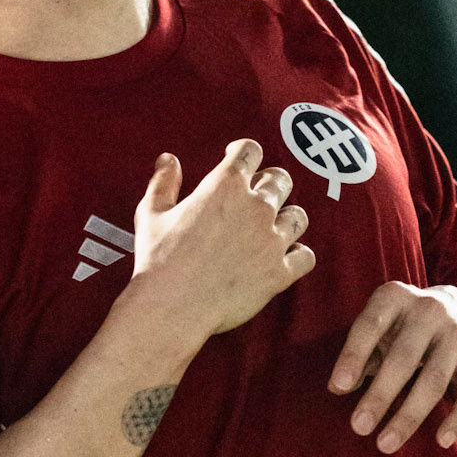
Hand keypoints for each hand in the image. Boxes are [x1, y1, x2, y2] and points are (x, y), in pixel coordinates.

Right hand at [132, 141, 313, 340]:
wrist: (172, 305)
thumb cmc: (158, 258)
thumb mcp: (151, 213)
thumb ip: (163, 182)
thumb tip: (168, 160)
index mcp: (225, 186)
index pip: (250, 151)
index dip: (244, 151)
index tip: (237, 158)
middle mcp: (256, 207)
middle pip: (281, 179)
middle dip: (268, 182)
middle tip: (254, 195)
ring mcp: (272, 240)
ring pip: (298, 216)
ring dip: (286, 217)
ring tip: (272, 226)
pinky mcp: (279, 272)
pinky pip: (306, 256)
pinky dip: (297, 255)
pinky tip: (285, 257)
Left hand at [329, 281, 456, 450]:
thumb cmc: (407, 325)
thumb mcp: (382, 326)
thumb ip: (362, 353)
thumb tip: (337, 387)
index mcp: (395, 297)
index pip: (370, 325)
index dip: (354, 355)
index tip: (339, 387)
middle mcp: (430, 310)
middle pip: (403, 358)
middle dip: (380, 395)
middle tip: (358, 427)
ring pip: (434, 380)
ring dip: (410, 415)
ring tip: (386, 444)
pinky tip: (440, 441)